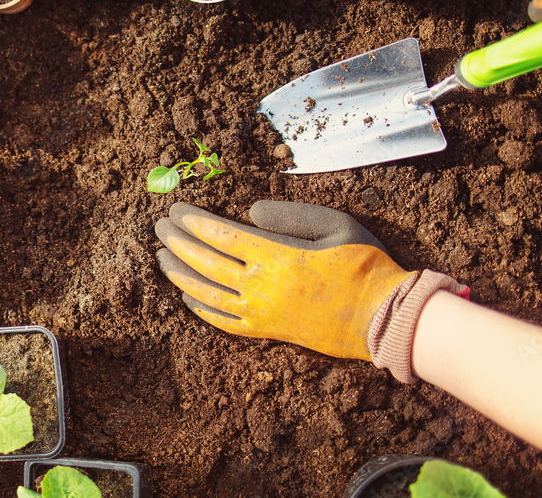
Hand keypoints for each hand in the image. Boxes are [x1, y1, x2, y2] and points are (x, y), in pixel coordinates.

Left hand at [154, 200, 414, 360]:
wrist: (382, 317)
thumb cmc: (363, 264)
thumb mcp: (335, 224)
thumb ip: (290, 215)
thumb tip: (250, 212)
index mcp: (276, 255)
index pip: (220, 234)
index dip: (193, 221)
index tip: (176, 209)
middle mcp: (261, 286)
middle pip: (205, 261)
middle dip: (177, 241)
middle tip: (159, 226)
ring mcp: (261, 312)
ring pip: (206, 292)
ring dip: (179, 273)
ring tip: (161, 257)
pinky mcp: (267, 332)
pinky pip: (223, 321)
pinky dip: (200, 307)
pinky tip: (187, 295)